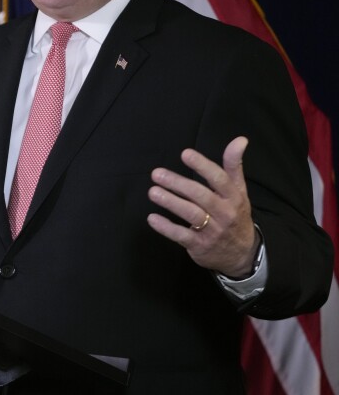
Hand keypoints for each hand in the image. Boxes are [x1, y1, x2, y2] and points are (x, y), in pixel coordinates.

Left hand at [147, 136, 258, 277]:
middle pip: (201, 196)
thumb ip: (234, 166)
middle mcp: (225, 213)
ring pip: (191, 214)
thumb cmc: (235, 215)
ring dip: (171, 202)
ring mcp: (212, 231)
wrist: (242, 255)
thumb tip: (240, 139)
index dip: (203, 166)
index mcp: (234, 197)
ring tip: (153, 192)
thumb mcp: (239, 191)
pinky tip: (152, 218)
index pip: (219, 179)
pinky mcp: (200, 246)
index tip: (185, 153)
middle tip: (157, 173)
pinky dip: (166, 227)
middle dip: (178, 183)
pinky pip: (182, 236)